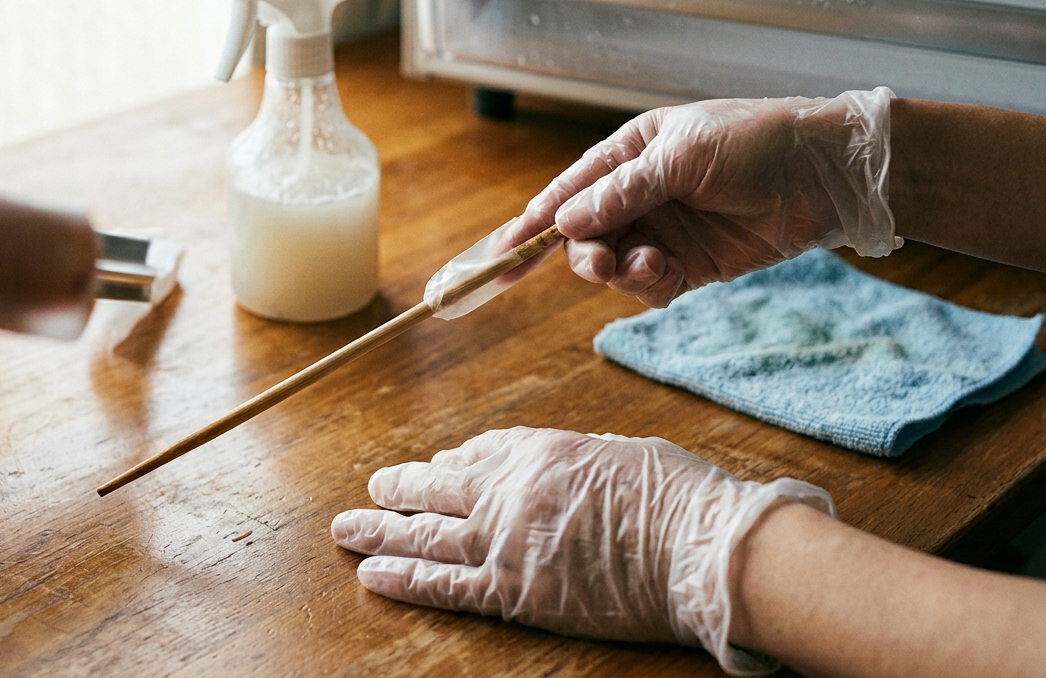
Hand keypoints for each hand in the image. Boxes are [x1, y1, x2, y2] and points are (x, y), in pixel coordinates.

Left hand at [331, 427, 833, 674]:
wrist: (697, 549)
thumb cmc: (678, 499)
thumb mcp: (623, 453)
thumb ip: (578, 461)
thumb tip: (564, 471)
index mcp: (540, 451)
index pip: (481, 452)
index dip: (453, 460)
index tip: (438, 464)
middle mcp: (510, 492)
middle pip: (439, 488)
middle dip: (400, 488)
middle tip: (373, 488)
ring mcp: (507, 543)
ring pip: (425, 534)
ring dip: (381, 530)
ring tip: (348, 529)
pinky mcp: (513, 592)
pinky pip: (444, 585)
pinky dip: (403, 580)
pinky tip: (372, 576)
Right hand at [503, 89, 900, 307]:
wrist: (826, 173)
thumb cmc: (758, 142)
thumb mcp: (684, 156)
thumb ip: (624, 191)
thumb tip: (566, 220)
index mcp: (631, 152)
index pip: (569, 189)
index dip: (532, 220)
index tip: (501, 251)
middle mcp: (641, 193)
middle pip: (584, 235)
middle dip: (582, 253)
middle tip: (597, 262)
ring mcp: (665, 230)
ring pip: (614, 265)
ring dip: (619, 271)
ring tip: (649, 263)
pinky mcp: (691, 264)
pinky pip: (648, 285)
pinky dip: (647, 284)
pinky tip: (667, 270)